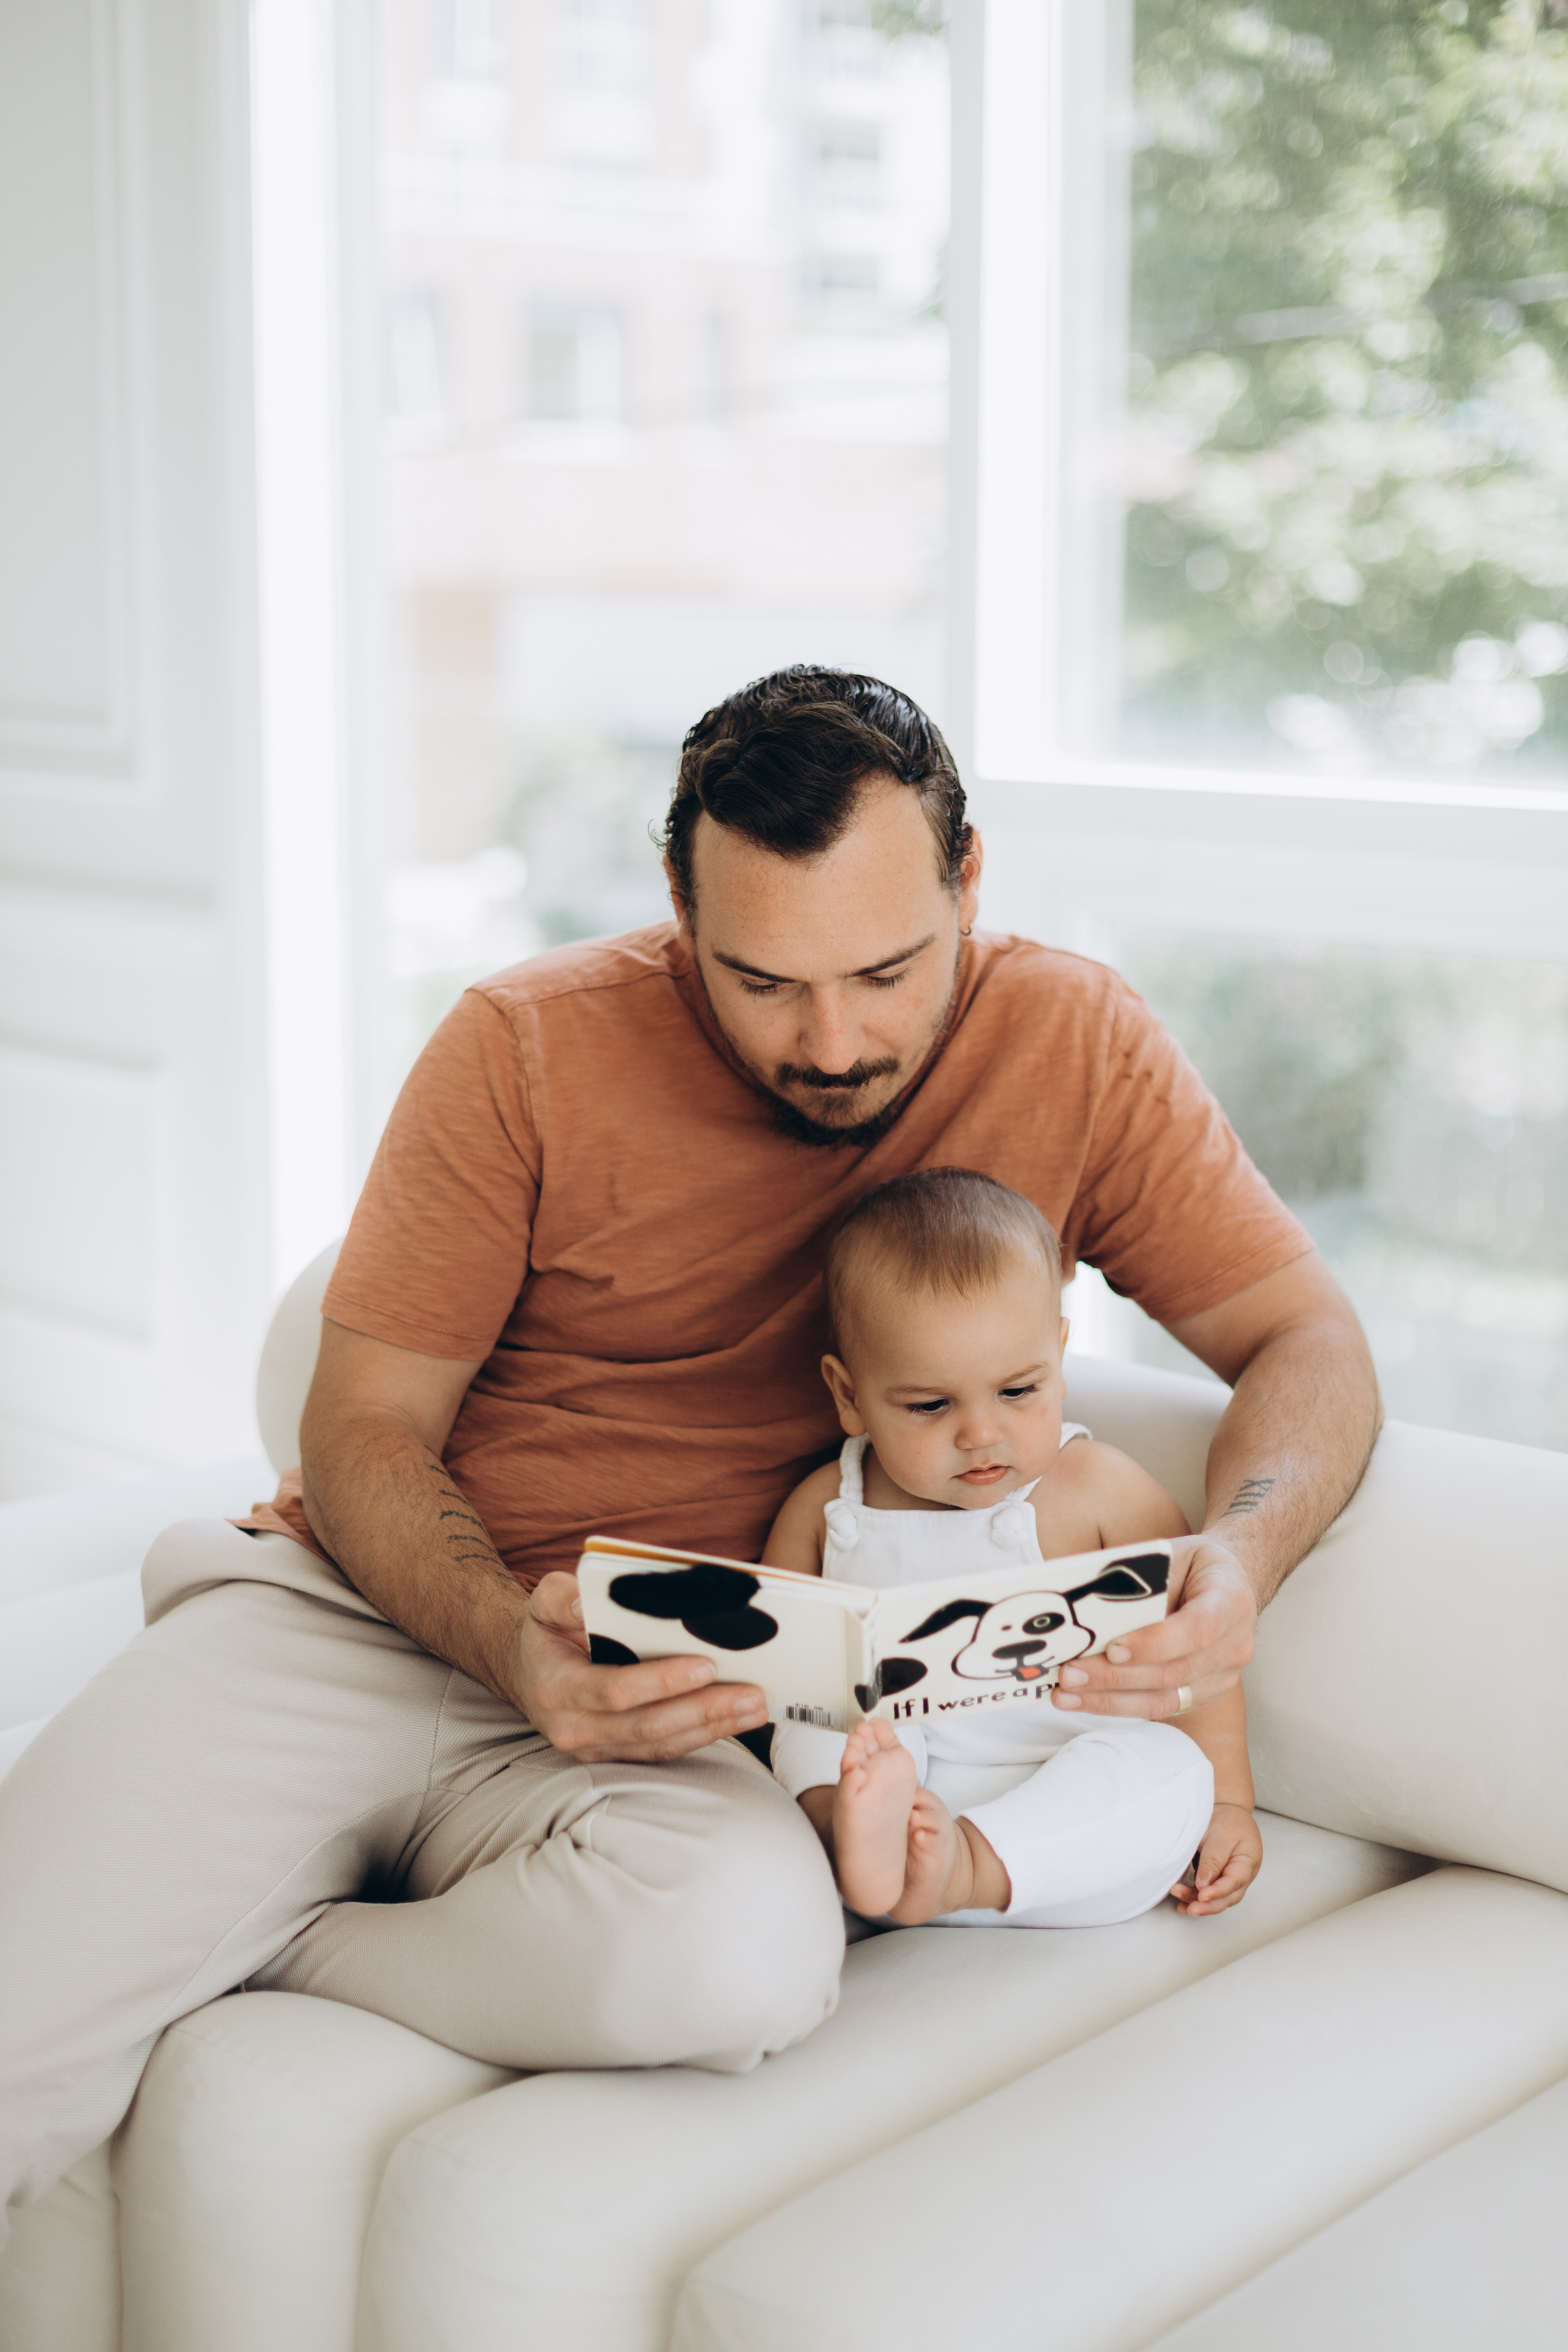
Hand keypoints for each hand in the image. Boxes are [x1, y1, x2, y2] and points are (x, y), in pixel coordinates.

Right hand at [516, 1573, 767, 1763]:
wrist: (528, 1672)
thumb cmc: (546, 1632)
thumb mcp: (543, 1603)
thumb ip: (561, 1596)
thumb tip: (585, 1599)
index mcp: (557, 1689)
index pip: (615, 1690)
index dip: (662, 1681)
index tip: (705, 1665)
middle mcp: (574, 1729)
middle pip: (647, 1726)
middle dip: (703, 1710)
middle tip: (750, 1693)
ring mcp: (596, 1749)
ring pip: (661, 1745)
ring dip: (712, 1728)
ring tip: (755, 1708)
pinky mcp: (616, 1755)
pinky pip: (662, 1751)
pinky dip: (702, 1736)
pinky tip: (735, 1720)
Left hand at [1054, 1534, 1256, 1719]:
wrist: (1231, 1582)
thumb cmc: (1193, 1564)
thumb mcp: (1172, 1554)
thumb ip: (1141, 1578)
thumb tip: (1087, 1602)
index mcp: (1232, 1601)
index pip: (1197, 1630)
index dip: (1154, 1643)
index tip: (1112, 1648)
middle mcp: (1235, 1646)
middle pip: (1174, 1671)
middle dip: (1115, 1677)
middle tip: (1069, 1674)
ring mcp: (1224, 1677)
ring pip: (1165, 1699)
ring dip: (1110, 1700)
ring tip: (1065, 1695)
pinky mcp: (1205, 1695)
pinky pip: (1161, 1708)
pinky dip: (1119, 1705)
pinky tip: (1084, 1700)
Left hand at [1171, 1802, 1261, 1916]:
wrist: (1226, 1811)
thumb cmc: (1228, 1821)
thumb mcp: (1221, 1835)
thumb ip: (1213, 1860)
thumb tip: (1203, 1885)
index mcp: (1248, 1863)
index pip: (1234, 1882)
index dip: (1218, 1891)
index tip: (1202, 1895)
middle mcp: (1241, 1876)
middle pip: (1226, 1897)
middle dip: (1208, 1905)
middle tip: (1190, 1909)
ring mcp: (1229, 1879)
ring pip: (1216, 1899)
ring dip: (1198, 1902)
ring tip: (1179, 1901)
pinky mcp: (1216, 1879)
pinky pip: (1207, 1893)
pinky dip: (1195, 1899)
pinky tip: (1182, 1905)